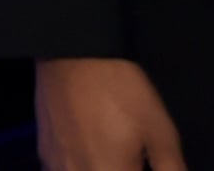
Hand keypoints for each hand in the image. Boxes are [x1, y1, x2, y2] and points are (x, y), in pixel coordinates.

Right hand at [37, 58, 185, 170]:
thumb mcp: (162, 132)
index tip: (141, 158)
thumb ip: (170, 169)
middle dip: (119, 167)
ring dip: (99, 167)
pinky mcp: (43, 151)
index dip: (138, 167)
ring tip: (108, 149)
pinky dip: (79, 166)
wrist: (72, 53)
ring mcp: (57, 166)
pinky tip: (87, 148)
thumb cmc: (121, 93)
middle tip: (129, 153)